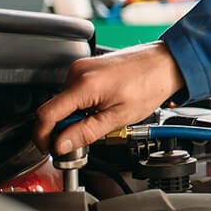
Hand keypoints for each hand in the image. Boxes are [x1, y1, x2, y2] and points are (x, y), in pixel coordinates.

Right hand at [33, 42, 184, 154]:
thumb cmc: (150, 85)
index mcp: (83, 85)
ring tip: (103, 117)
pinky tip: (103, 106)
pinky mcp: (87, 67)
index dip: (44, 136)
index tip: (51, 147)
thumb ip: (86, 132)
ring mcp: (81, 67)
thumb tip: (62, 144)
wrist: (165, 63)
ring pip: (66, 102)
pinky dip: (84, 104)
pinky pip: (75, 92)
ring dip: (77, 116)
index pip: (46, 114)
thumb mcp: (119, 117)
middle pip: (56, 109)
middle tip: (87, 137)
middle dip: (66, 127)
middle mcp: (77, 72)